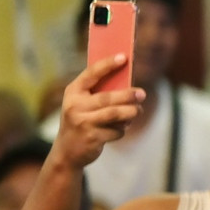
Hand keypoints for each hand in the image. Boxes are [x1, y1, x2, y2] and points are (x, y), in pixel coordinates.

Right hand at [51, 55, 145, 169]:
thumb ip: (100, 93)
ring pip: (115, 114)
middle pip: (108, 97)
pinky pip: (116, 130)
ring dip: (131, 112)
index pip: (91, 73)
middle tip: (142, 94)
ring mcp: (82, 122)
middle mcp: (75, 106)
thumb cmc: (82, 120)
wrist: (67, 151)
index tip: (124, 57)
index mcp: (73, 92)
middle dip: (128, 95)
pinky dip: (122, 129)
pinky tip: (121, 128)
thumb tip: (130, 84)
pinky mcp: (92, 138)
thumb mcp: (83, 104)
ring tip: (138, 111)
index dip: (108, 64)